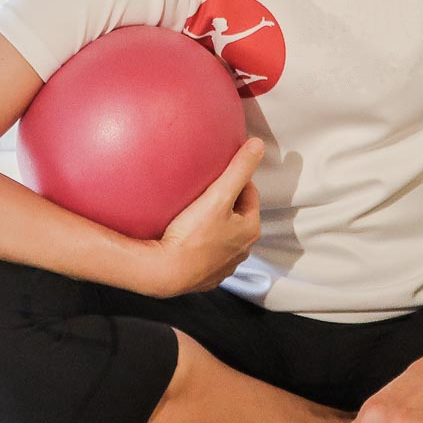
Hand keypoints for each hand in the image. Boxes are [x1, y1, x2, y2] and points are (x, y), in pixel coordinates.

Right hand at [137, 137, 263, 298]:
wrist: (164, 272)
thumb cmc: (192, 234)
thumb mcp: (219, 195)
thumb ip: (239, 168)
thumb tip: (258, 145)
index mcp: (250, 229)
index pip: (249, 194)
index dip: (235, 180)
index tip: (216, 175)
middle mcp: (242, 250)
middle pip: (237, 215)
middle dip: (225, 202)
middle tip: (204, 192)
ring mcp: (224, 266)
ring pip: (223, 235)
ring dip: (213, 224)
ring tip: (192, 213)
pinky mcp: (205, 277)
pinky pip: (207, 253)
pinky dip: (201, 243)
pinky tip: (185, 236)